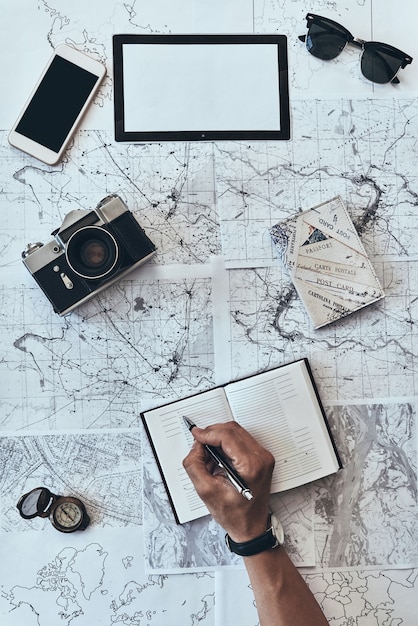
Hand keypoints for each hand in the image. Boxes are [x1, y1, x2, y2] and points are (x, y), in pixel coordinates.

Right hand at [182, 422, 274, 541]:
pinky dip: (226, 444)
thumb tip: (196, 446)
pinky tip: (218, 458)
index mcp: (251, 466)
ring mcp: (264, 457)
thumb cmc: (234, 514)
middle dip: (212, 434)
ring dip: (218, 439)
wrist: (251, 526)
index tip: (196, 435)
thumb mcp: (206, 491)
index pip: (227, 436)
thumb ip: (195, 464)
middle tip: (199, 446)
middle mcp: (261, 458)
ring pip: (237, 433)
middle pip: (233, 430)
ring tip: (208, 457)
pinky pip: (241, 440)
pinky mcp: (262, 457)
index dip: (208, 433)